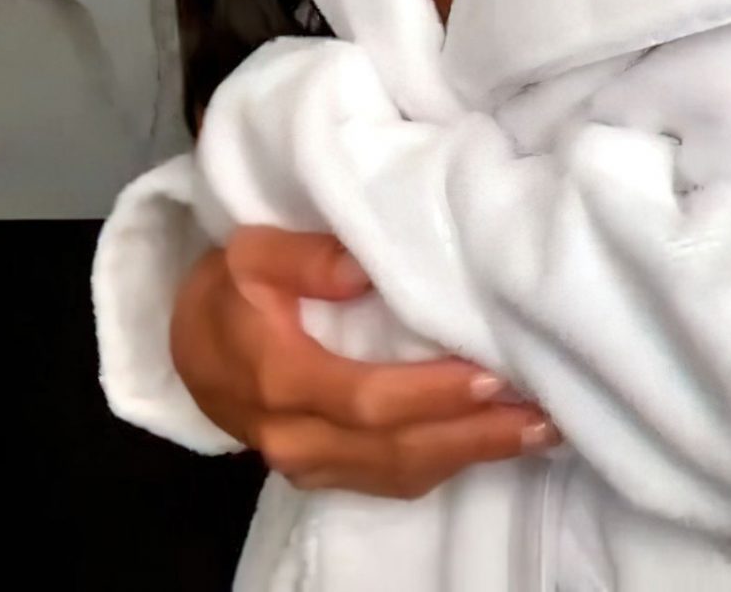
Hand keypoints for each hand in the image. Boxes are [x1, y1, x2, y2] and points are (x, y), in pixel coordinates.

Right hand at [170, 225, 561, 496]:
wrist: (186, 345)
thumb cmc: (229, 288)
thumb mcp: (252, 252)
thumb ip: (307, 257)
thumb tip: (364, 269)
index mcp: (278, 378)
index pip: (365, 399)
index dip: (430, 394)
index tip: (491, 376)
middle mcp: (294, 435)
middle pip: (394, 450)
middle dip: (473, 436)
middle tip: (543, 416)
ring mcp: (308, 464)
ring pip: (398, 473)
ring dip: (471, 455)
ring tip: (538, 430)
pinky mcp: (323, 472)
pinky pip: (390, 479)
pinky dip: (446, 463)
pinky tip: (491, 441)